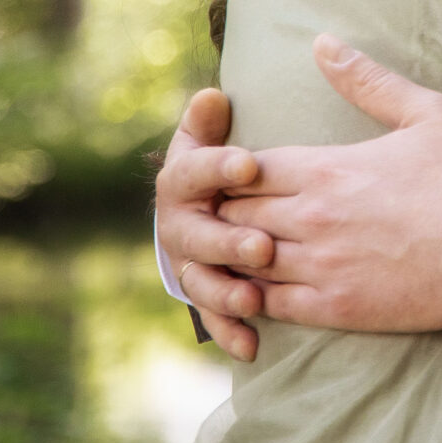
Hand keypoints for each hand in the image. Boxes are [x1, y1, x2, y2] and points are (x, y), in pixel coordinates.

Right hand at [155, 87, 271, 360]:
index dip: (217, 166)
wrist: (215, 205)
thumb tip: (211, 97)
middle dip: (227, 242)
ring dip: (226, 293)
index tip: (249, 163)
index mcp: (183, 180)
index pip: (192, 170)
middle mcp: (179, 225)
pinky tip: (252, 345)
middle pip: (196, 235)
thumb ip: (212, 122)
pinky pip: (215, 318)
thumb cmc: (231, 164)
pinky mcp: (207, 295)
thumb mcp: (218, 136)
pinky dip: (231, 332)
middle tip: (262, 246)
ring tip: (254, 300)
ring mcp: (191, 264)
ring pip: (202, 281)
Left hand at [215, 35, 441, 332]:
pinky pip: (270, 305)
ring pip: (246, 261)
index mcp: (327, 168)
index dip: (231, 173)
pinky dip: (252, 298)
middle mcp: (312, 217)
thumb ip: (367, 79)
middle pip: (235, 215)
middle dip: (226, 213)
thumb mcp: (425, 111)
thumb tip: (323, 43)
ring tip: (234, 254)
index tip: (232, 177)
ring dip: (235, 255)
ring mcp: (322, 265)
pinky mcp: (338, 307)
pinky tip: (254, 293)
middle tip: (223, 216)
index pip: (245, 169)